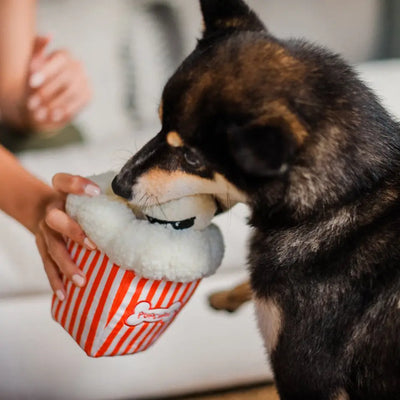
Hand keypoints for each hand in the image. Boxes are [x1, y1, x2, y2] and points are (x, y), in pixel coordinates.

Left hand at [26, 36, 91, 131]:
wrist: (42, 103)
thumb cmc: (33, 83)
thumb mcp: (31, 67)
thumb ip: (37, 49)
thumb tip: (49, 36)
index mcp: (64, 55)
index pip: (61, 59)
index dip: (47, 70)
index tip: (32, 83)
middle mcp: (78, 66)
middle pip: (68, 76)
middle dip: (48, 91)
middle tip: (32, 104)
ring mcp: (85, 80)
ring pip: (74, 91)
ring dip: (56, 103)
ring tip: (42, 114)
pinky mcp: (89, 94)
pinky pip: (80, 102)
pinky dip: (67, 110)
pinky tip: (54, 117)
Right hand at [35, 174, 100, 300]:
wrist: (43, 207)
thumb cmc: (77, 202)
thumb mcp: (86, 193)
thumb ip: (105, 196)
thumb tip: (143, 209)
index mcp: (61, 192)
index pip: (64, 181)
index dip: (77, 185)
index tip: (96, 192)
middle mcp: (51, 210)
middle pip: (55, 218)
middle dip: (73, 232)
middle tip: (92, 246)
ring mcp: (44, 230)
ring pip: (52, 248)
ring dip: (67, 264)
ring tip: (81, 281)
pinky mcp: (41, 246)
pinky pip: (46, 265)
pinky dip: (55, 280)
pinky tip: (63, 295)